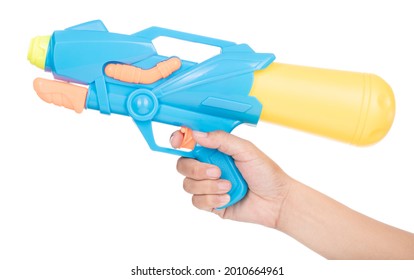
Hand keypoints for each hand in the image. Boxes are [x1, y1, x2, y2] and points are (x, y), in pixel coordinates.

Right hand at [170, 130, 293, 227]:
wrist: (276, 201)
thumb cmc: (265, 173)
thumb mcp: (246, 150)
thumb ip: (222, 140)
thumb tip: (197, 134)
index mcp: (215, 150)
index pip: (190, 142)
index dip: (179, 140)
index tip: (178, 142)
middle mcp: (208, 166)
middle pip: (183, 165)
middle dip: (197, 169)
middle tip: (216, 172)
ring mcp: (208, 186)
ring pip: (188, 184)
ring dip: (209, 186)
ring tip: (228, 186)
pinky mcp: (210, 203)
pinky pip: (197, 201)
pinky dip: (212, 199)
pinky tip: (227, 198)